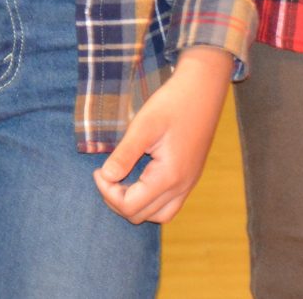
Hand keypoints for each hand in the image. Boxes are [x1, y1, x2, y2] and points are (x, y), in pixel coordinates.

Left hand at [94, 47, 236, 224]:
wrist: (204, 87)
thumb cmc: (173, 102)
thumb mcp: (144, 125)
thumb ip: (124, 154)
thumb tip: (106, 177)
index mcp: (169, 176)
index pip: (129, 205)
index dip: (107, 192)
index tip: (99, 170)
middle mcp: (182, 185)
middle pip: (141, 215)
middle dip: (117, 199)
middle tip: (107, 174)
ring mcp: (189, 182)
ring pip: (159, 215)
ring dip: (136, 205)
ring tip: (123, 182)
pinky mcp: (191, 176)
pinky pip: (170, 204)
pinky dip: (152, 201)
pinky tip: (141, 180)